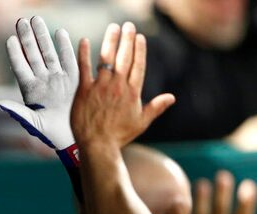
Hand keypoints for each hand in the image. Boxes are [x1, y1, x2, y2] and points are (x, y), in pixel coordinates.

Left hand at [0, 17, 77, 150]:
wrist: (72, 135)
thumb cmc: (48, 132)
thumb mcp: (31, 122)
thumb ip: (16, 111)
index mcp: (29, 90)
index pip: (20, 67)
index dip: (15, 53)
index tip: (10, 39)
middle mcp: (42, 80)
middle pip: (33, 55)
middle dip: (27, 37)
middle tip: (21, 21)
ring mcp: (57, 77)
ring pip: (49, 52)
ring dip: (43, 36)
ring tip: (37, 19)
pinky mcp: (73, 78)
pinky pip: (68, 59)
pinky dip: (65, 46)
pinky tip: (60, 32)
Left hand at [71, 22, 174, 147]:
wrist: (98, 145)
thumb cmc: (119, 136)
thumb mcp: (141, 122)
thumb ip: (156, 107)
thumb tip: (172, 98)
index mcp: (132, 92)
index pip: (138, 65)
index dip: (139, 49)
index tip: (139, 37)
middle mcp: (118, 86)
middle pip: (125, 57)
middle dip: (127, 39)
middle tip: (128, 25)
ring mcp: (101, 87)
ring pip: (107, 58)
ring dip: (110, 41)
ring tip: (113, 28)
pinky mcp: (84, 90)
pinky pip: (84, 68)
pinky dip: (84, 54)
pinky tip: (84, 41)